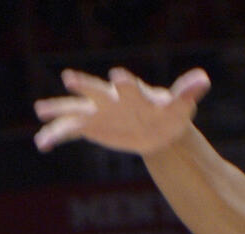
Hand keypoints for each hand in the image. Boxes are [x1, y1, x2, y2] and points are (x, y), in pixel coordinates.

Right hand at [34, 66, 209, 155]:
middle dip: (84, 86)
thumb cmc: (169, 113)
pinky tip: (41, 144)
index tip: (118, 77)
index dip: (124, 82)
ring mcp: (98, 112)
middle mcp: (111, 98)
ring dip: (58, 112)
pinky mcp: (90, 126)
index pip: (128, 85)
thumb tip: (203, 80)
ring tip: (40, 113)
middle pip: (95, 91)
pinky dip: (56, 136)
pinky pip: (69, 131)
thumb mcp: (181, 105)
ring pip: (75, 110)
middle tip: (69, 79)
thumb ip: (188, 91)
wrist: (157, 128)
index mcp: (133, 92)